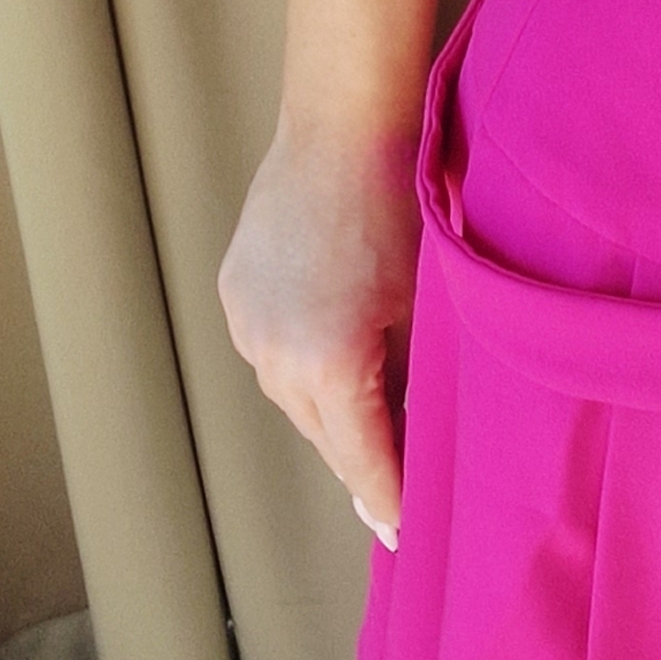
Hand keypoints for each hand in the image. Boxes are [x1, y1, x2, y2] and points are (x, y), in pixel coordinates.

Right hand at [217, 116, 421, 544]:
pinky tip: (339, 362)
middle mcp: (272, 353)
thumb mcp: (426, 305)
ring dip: (333, 414)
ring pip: (295, 399)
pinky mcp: (234, 294)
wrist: (344, 122)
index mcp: (328, 363)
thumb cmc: (404, 204)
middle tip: (397, 500)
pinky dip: (306, 368)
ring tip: (377, 428)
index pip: (363, 461)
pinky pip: (274, 354)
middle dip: (363, 466)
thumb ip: (418, 382)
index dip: (389, 502)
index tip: (407, 537)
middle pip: (324, 438)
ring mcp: (245, 322)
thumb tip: (422, 441)